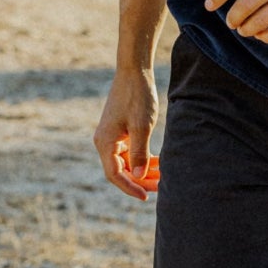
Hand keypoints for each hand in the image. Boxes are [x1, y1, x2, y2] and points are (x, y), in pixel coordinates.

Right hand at [94, 67, 161, 200]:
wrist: (134, 71)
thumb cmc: (137, 96)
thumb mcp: (141, 126)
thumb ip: (140, 152)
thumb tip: (139, 177)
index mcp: (105, 142)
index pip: (115, 175)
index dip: (130, 187)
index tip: (146, 196)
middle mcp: (104, 142)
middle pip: (121, 171)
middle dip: (140, 181)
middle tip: (160, 188)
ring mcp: (111, 136)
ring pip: (127, 162)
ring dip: (143, 170)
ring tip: (163, 176)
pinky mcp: (120, 131)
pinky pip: (130, 152)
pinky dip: (143, 158)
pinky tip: (158, 163)